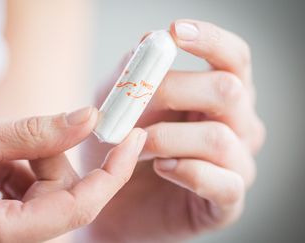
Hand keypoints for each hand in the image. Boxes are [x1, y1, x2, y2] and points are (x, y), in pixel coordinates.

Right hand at [0, 107, 146, 241]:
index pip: (78, 208)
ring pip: (47, 190)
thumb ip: (32, 132)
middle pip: (62, 194)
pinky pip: (29, 190)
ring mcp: (3, 235)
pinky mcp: (0, 222)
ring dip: (31, 159)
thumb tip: (85, 118)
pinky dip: (20, 167)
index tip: (134, 136)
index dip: (111, 172)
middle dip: (51, 156)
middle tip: (19, 133)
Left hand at [82, 19, 264, 241]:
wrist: (111, 199)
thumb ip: (132, 73)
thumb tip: (150, 40)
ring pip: (218, 137)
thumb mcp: (118, 104)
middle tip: (133, 106)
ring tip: (135, 146)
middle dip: (172, 92)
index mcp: (220, 95)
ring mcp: (238, 163)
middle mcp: (239, 125)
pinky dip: (186, 172)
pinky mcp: (228, 200)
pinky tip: (162, 168)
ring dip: (166, 138)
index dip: (210, 41)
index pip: (234, 58)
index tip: (175, 33)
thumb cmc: (121, 145)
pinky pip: (222, 183)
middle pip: (228, 91)